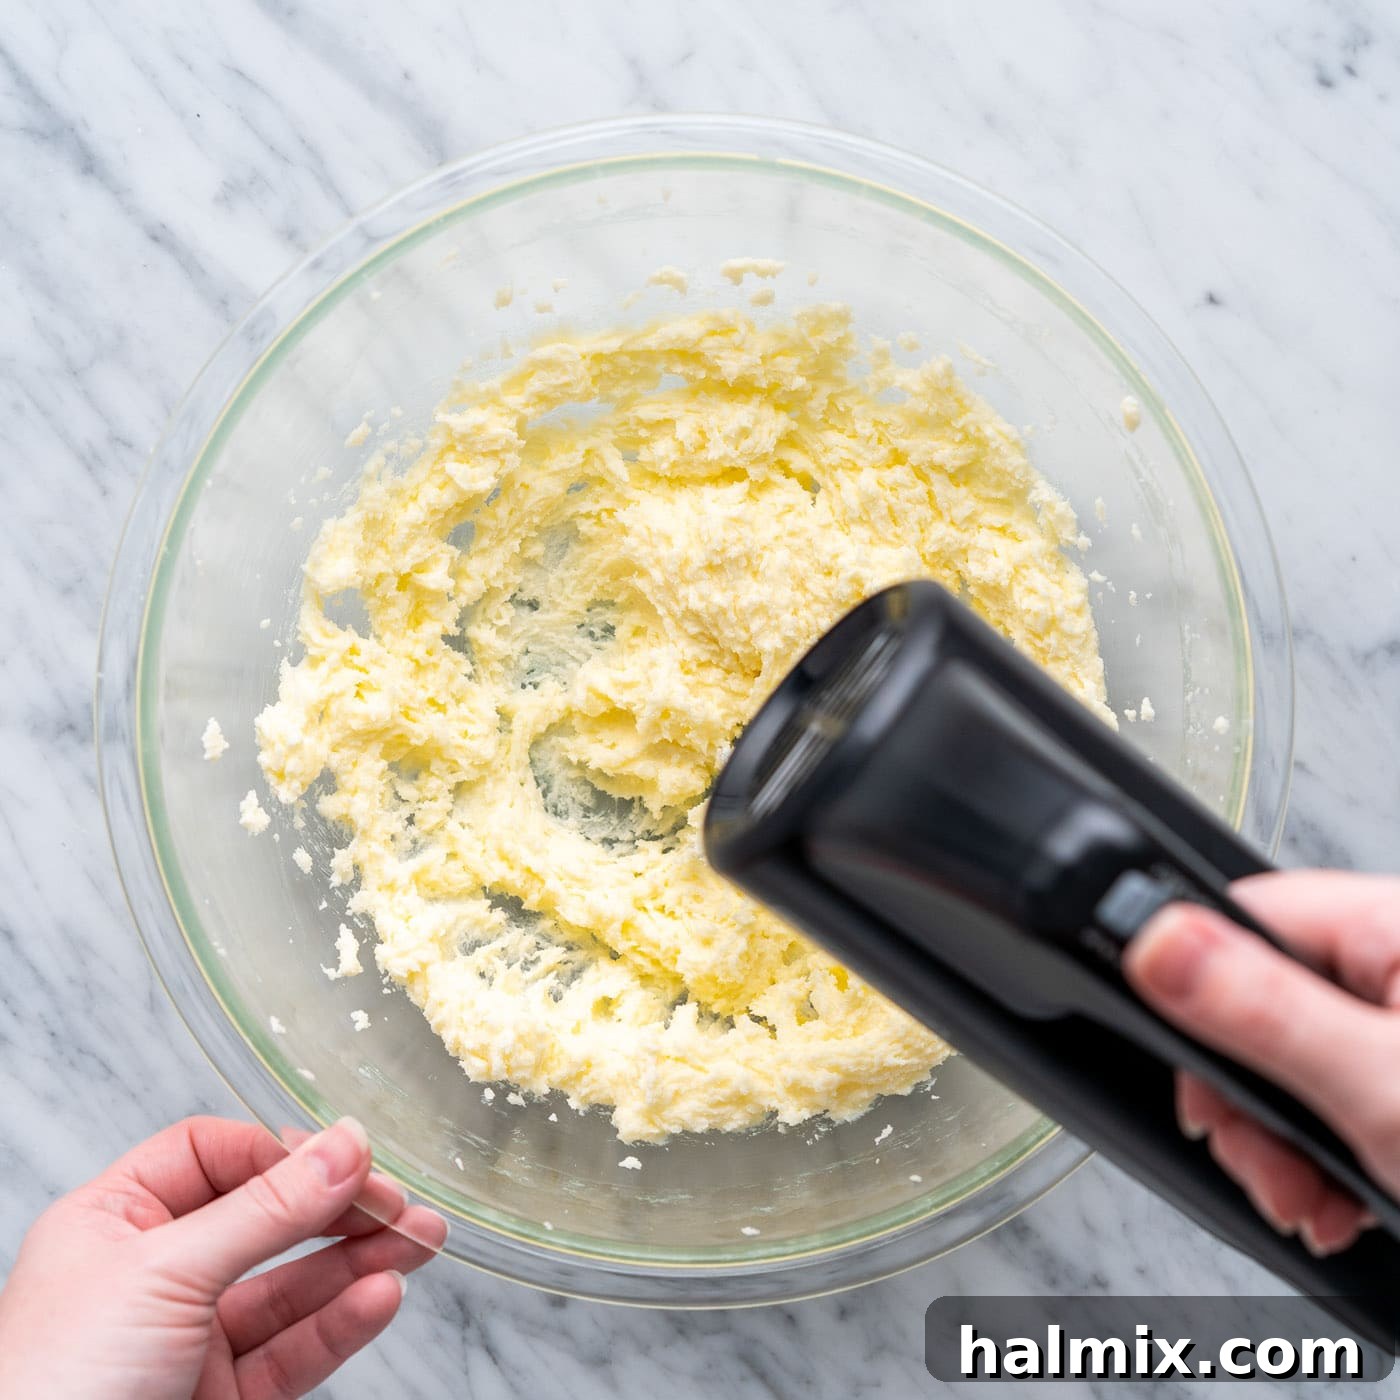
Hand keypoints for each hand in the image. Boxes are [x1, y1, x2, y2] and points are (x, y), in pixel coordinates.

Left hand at [0, 1116, 444, 1398]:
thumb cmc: (52, 1386)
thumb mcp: (165, 1272)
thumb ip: (266, 1209)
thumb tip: (345, 1142)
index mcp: (113, 1222)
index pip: (213, 1157)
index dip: (280, 1153)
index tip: (344, 1158)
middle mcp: (153, 1275)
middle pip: (266, 1219)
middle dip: (339, 1207)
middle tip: (402, 1201)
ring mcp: (189, 1341)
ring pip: (292, 1287)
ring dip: (360, 1261)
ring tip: (423, 1241)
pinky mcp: (221, 1398)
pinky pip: (294, 1350)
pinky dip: (343, 1322)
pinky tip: (381, 1296)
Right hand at [1122, 870, 1399, 1256]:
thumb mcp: (1381, 1090)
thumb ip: (1263, 1012)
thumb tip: (1150, 937)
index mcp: (1388, 928)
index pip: (1237, 918)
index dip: (1190, 995)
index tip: (1199, 1080)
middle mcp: (1392, 964)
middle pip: (1252, 999)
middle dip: (1244, 1102)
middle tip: (1268, 1165)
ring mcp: (1396, 1022)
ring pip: (1286, 1060)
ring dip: (1281, 1145)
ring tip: (1313, 1204)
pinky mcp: (1397, 1072)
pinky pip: (1332, 1093)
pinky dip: (1325, 1157)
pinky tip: (1344, 1203)